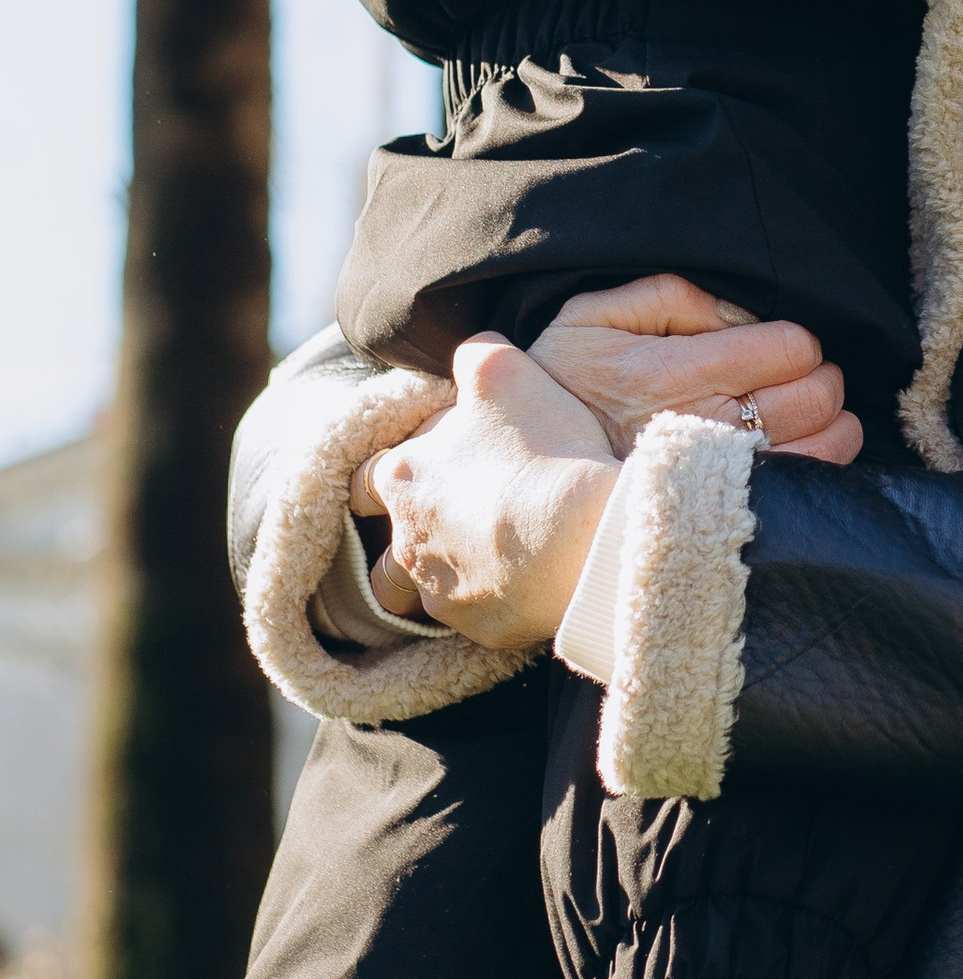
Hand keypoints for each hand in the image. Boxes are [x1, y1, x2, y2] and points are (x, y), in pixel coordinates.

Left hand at [377, 339, 617, 648]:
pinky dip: (491, 602)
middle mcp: (407, 540)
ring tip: (476, 561)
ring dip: (434, 577)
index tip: (414, 469)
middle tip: (445, 521)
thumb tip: (467, 351)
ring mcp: (440, 589)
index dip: (385, 472)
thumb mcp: (504, 371)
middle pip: (383, 544)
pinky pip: (474, 618)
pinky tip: (522, 585)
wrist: (581, 537)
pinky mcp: (479, 627)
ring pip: (413, 593)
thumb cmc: (541, 449)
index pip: (364, 476)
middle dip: (404, 534)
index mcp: (402, 477)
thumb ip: (473, 355)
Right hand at [524, 276, 862, 464]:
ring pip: (820, 447)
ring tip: (808, 416)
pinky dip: (819, 468)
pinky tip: (800, 455)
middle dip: (819, 379)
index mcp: (670, 373)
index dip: (799, 343)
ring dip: (830, 425)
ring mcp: (715, 479)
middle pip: (812, 396)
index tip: (788, 348)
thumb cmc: (566, 385)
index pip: (786, 349)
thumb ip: (666, 296)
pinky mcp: (723, 515)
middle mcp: (699, 427)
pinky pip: (800, 492)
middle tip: (803, 378)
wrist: (524, 475)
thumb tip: (735, 313)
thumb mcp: (594, 318)